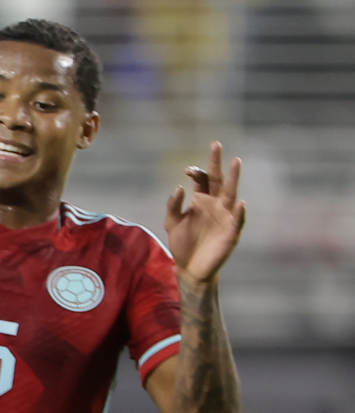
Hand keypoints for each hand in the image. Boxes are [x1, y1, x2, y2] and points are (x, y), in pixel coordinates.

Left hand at [167, 141, 246, 288]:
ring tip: (236, 162)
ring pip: (231, 194)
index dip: (197, 172)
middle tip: (216, 144)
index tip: (189, 169)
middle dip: (218, 163)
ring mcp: (225, 216)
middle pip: (218, 180)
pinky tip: (239, 202)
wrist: (190, 268)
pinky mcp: (231, 232)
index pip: (202, 180)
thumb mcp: (172, 223)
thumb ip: (173, 206)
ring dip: (234, 178)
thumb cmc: (183, 244)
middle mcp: (216, 205)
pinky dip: (239, 212)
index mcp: (202, 200)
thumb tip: (179, 187)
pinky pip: (237, 220)